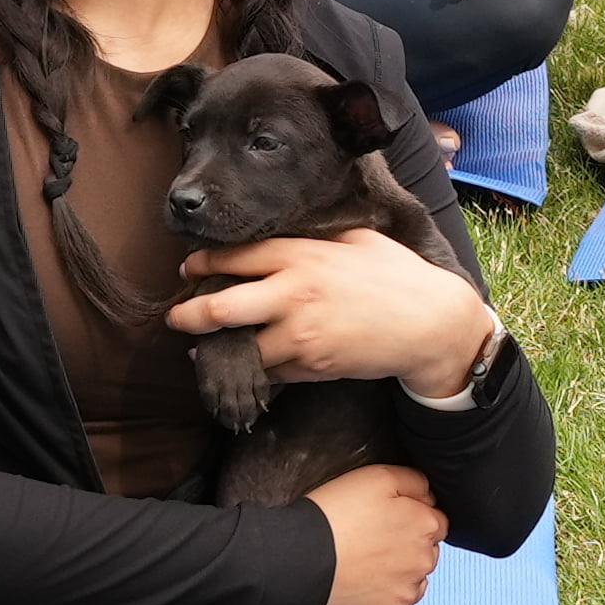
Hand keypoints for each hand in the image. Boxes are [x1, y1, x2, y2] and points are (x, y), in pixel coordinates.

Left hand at [171, 226, 497, 395]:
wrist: (429, 324)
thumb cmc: (397, 277)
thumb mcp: (357, 240)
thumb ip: (318, 237)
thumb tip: (292, 232)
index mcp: (302, 256)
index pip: (237, 256)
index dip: (203, 263)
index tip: (186, 267)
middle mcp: (293, 294)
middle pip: (220, 307)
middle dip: (188, 315)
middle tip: (176, 318)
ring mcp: (300, 334)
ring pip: (241, 348)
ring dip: (217, 353)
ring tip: (203, 352)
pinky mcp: (311, 366)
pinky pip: (271, 372)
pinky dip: (256, 371)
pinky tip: (246, 368)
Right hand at [305, 459, 448, 604]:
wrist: (296, 560)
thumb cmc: (334, 515)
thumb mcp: (376, 477)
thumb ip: (414, 481)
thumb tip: (429, 494)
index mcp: (426, 526)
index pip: (435, 522)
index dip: (410, 518)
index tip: (385, 520)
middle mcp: (424, 563)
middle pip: (425, 553)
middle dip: (405, 547)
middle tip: (369, 541)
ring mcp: (406, 594)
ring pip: (411, 583)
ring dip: (396, 575)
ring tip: (361, 566)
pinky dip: (382, 601)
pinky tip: (360, 587)